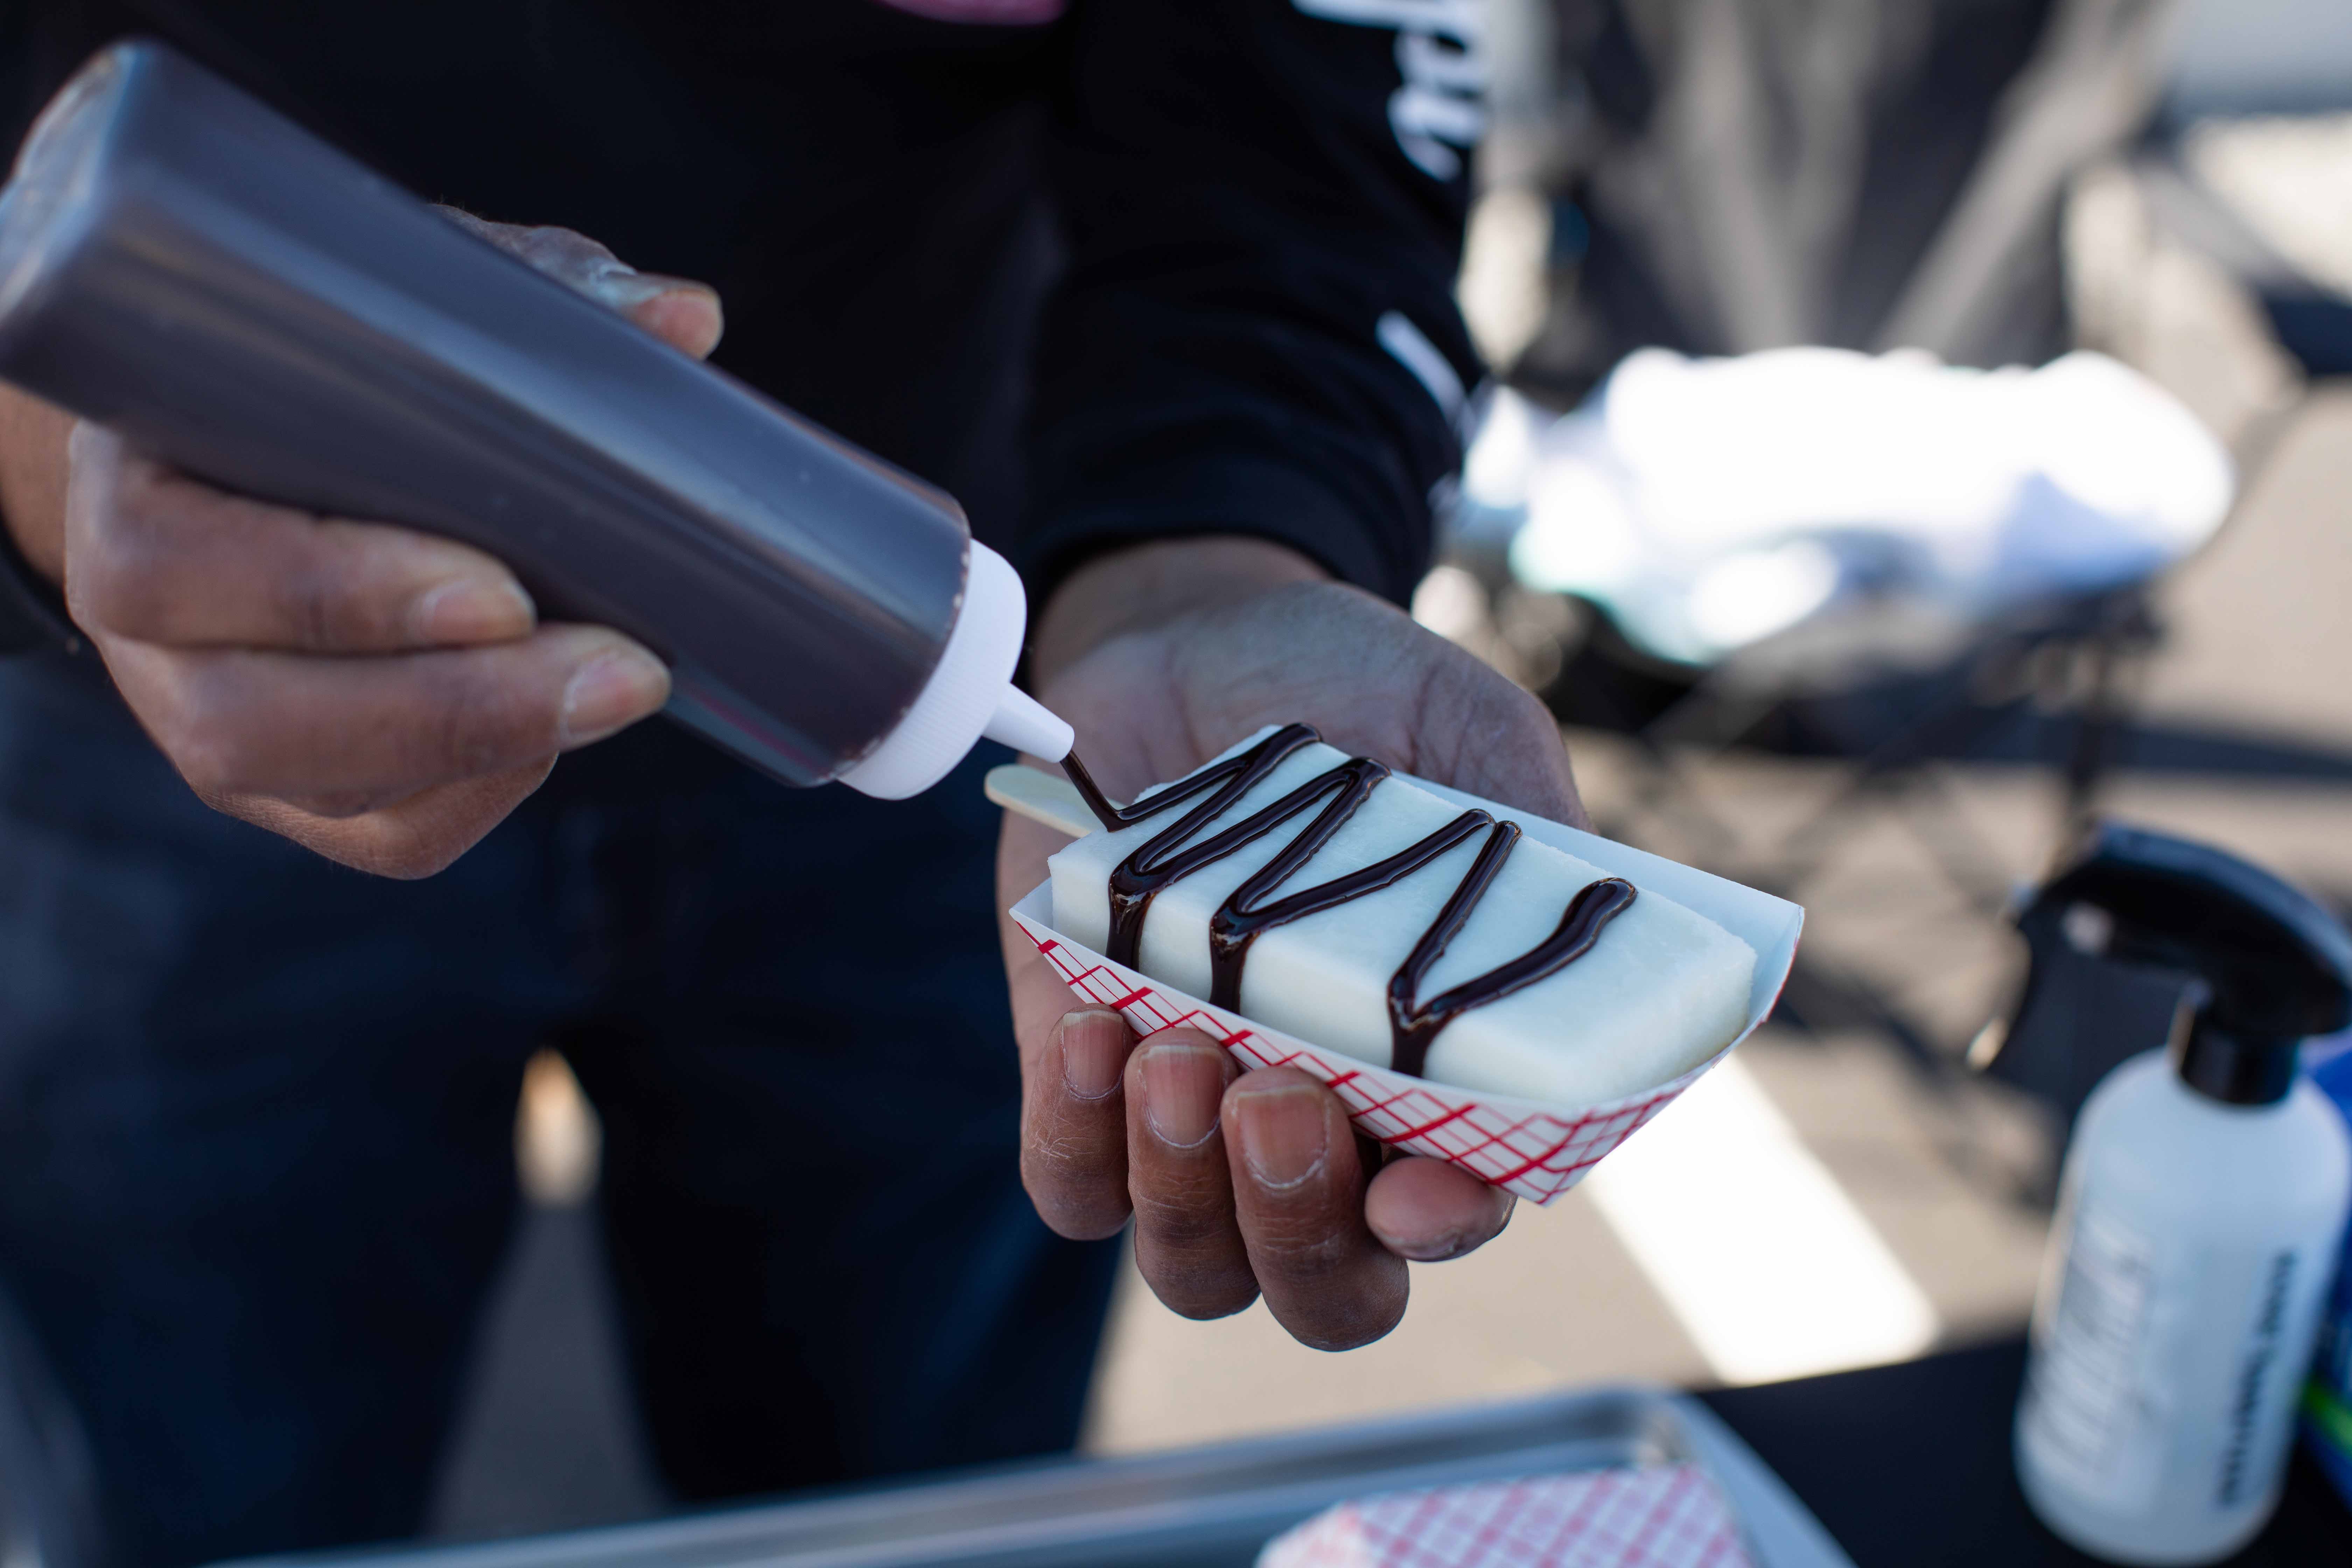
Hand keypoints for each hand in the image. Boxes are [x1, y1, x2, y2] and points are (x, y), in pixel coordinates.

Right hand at [0, 216, 722, 876]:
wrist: (260, 463)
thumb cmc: (322, 382)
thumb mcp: (391, 318)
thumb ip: (519, 300)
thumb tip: (683, 316)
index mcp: (130, 502)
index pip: (179, 570)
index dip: (336, 595)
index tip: (501, 592)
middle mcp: (152, 643)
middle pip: (258, 721)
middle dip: (451, 708)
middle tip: (619, 669)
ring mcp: (218, 733)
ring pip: (335, 789)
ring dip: (490, 751)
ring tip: (620, 689)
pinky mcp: (301, 800)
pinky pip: (394, 836)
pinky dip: (488, 793)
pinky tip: (562, 733)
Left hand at [999, 538, 1588, 1348]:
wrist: (1194, 632)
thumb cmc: (1353, 691)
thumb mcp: (1468, 735)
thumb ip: (1531, 840)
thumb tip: (1579, 922)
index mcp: (1440, 1070)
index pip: (1457, 1210)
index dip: (1442, 1225)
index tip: (1415, 1182)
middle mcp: (1326, 1120)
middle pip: (1327, 1291)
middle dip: (1301, 1229)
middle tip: (1278, 1094)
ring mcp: (1195, 1109)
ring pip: (1194, 1265)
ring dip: (1184, 1185)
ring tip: (1176, 1048)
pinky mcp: (1078, 1071)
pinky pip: (1070, 1189)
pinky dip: (1077, 1138)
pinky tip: (1097, 1030)